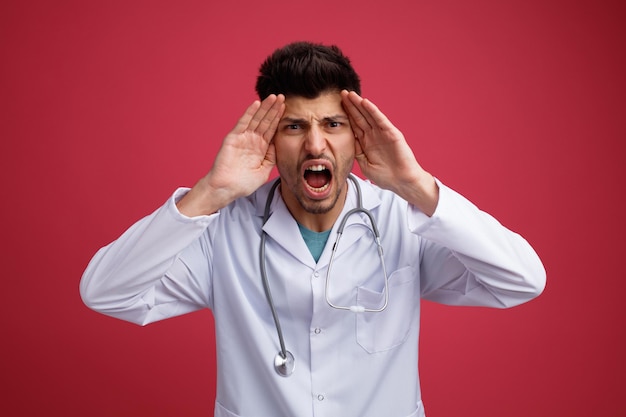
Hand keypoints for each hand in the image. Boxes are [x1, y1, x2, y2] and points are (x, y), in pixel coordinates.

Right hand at [177, 94, 284, 215]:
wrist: (226, 189)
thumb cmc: (243, 184)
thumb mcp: (263, 171)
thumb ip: (271, 158)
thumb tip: (277, 144)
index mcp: (260, 148)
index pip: (271, 129)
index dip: (278, 118)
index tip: (286, 108)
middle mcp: (252, 140)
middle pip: (265, 121)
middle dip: (274, 109)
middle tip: (283, 96)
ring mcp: (243, 138)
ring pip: (256, 119)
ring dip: (264, 107)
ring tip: (273, 96)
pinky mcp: (233, 137)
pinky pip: (243, 123)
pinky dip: (249, 113)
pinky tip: (256, 104)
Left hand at [341, 90, 438, 215]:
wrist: (402, 182)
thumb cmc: (386, 176)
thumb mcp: (365, 164)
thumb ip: (357, 152)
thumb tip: (346, 142)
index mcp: (366, 143)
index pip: (354, 125)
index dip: (346, 115)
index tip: (335, 106)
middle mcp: (374, 135)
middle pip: (360, 117)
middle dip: (351, 105)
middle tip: (341, 93)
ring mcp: (382, 133)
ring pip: (368, 115)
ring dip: (360, 104)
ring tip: (351, 94)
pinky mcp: (392, 133)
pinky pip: (380, 120)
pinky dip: (373, 111)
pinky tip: (365, 103)